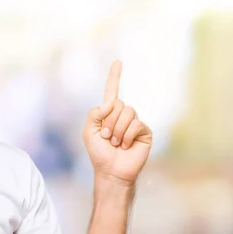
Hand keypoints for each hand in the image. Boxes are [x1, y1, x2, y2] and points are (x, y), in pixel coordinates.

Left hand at [83, 60, 152, 185]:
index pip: (112, 91)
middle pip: (118, 103)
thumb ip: (94, 113)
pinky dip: (127, 136)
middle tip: (106, 138)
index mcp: (109, 113)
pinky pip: (136, 124)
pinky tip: (125, 146)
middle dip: (109, 122)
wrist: (111, 171)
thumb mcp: (88, 131)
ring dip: (117, 130)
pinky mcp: (144, 132)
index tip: (118, 61)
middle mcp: (123, 115)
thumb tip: (112, 104)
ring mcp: (135, 123)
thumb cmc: (99, 153)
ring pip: (128, 112)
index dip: (115, 76)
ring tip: (115, 143)